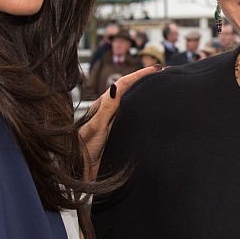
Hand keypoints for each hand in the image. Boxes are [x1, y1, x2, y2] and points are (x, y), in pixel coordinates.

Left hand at [79, 64, 160, 180]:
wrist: (78, 170)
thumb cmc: (83, 150)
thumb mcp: (96, 127)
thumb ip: (106, 108)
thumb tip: (114, 86)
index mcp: (103, 105)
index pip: (124, 84)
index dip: (140, 75)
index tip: (157, 68)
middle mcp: (108, 110)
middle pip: (128, 89)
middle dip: (144, 79)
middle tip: (161, 72)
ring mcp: (112, 121)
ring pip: (130, 101)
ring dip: (143, 92)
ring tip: (158, 85)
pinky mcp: (115, 131)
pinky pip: (130, 115)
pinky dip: (140, 108)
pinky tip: (147, 110)